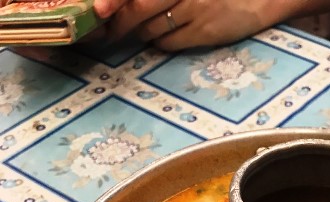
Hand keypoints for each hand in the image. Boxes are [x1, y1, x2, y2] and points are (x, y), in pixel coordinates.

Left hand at [93, 0, 275, 50]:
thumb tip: (127, 3)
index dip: (114, 1)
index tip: (99, 10)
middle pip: (138, 7)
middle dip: (119, 21)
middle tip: (107, 29)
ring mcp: (193, 9)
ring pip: (151, 27)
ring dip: (139, 32)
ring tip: (136, 31)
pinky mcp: (204, 31)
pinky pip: (169, 43)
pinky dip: (160, 43)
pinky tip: (163, 37)